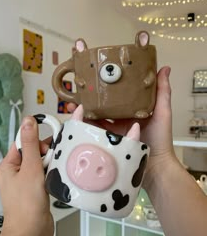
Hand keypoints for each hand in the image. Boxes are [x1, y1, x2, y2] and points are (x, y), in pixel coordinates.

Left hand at [0, 116, 53, 235]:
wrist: (32, 232)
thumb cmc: (27, 204)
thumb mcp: (30, 168)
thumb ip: (30, 144)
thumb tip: (28, 121)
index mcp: (8, 165)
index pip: (23, 142)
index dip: (37, 140)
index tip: (51, 137)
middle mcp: (15, 172)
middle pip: (33, 152)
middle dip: (45, 153)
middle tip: (52, 160)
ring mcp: (26, 181)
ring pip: (41, 163)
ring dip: (50, 164)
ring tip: (54, 170)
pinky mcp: (35, 189)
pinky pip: (45, 174)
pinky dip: (52, 173)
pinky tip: (56, 177)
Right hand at [67, 66, 175, 190]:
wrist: (156, 166)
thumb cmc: (161, 139)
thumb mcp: (162, 112)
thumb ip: (162, 92)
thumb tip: (164, 68)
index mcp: (129, 111)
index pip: (115, 96)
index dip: (105, 88)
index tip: (96, 78)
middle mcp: (119, 120)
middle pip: (101, 106)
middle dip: (88, 98)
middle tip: (77, 91)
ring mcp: (112, 131)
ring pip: (95, 118)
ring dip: (83, 112)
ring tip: (71, 104)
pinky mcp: (107, 142)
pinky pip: (94, 132)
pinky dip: (84, 126)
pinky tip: (77, 120)